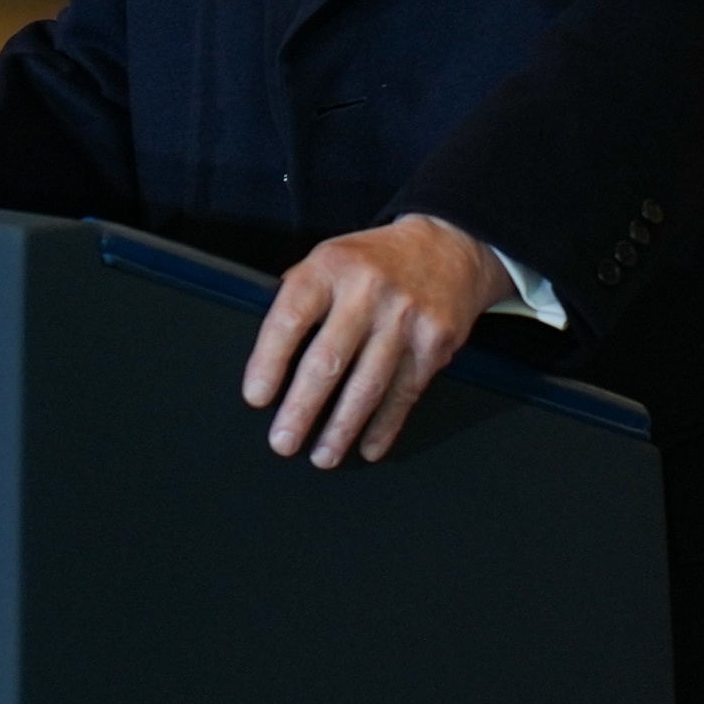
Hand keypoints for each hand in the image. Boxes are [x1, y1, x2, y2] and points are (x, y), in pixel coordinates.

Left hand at [240, 214, 508, 469]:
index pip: (291, 318)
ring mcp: (405, 318)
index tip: (257, 397)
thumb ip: (300, 298)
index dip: (269, 361)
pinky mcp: (433, 342)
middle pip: (328, 360)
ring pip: (368, 385)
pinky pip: (404, 393)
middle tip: (283, 441)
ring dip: (342, 428)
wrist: (447, 249)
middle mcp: (368, 291)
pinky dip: (384, 426)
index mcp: (331, 267)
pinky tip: (368, 446)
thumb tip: (268, 356)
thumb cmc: (374, 263)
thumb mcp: (331, 259)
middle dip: (302, 408)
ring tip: (322, 455)